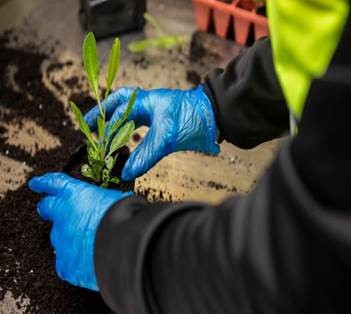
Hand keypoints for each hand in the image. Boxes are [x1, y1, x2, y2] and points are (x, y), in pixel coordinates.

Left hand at [28, 173, 132, 290]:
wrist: (124, 245)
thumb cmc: (124, 217)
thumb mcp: (115, 198)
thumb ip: (101, 201)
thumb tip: (107, 203)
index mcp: (74, 194)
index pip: (53, 183)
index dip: (43, 183)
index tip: (37, 183)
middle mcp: (61, 215)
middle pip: (47, 209)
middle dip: (49, 209)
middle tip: (52, 211)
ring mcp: (61, 241)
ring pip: (59, 238)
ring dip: (69, 237)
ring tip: (87, 241)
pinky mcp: (65, 264)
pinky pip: (67, 262)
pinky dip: (76, 260)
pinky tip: (90, 260)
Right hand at [84, 85, 219, 180]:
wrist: (217, 118)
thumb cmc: (192, 119)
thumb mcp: (166, 138)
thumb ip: (145, 155)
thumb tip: (125, 174)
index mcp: (146, 101)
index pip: (119, 113)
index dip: (108, 129)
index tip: (100, 145)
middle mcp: (149, 104)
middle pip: (120, 105)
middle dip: (104, 114)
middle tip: (88, 124)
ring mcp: (157, 113)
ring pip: (131, 115)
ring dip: (117, 123)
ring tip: (104, 134)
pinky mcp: (164, 124)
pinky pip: (142, 125)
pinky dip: (132, 132)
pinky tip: (127, 140)